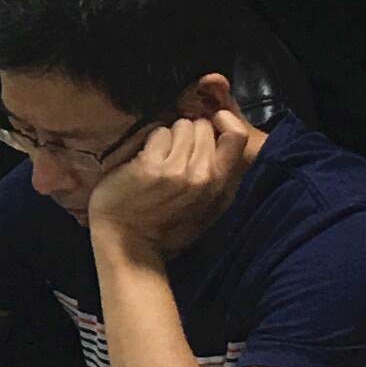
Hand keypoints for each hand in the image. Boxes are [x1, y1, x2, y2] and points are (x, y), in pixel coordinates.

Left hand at [84, 109, 256, 262]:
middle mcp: (203, 176)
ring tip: (159, 159)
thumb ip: (218, 176)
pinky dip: (150, 143)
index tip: (213, 122)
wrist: (128, 244)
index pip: (237, 136)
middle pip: (202, 126)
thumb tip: (221, 136)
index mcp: (220, 185)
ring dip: (168, 137)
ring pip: (180, 126)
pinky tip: (143, 162)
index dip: (225, 123)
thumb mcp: (205, 208)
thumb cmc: (164, 227)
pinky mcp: (150, 166)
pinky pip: (158, 133)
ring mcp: (177, 170)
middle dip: (188, 134)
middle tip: (174, 154)